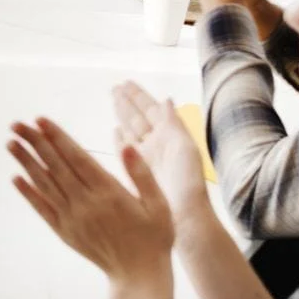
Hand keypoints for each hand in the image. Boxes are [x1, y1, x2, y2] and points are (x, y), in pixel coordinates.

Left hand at [7, 117, 174, 283]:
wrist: (139, 275)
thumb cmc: (152, 237)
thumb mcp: (158, 204)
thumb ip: (141, 173)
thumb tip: (126, 146)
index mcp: (109, 192)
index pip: (77, 158)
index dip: (57, 138)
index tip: (41, 120)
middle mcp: (87, 204)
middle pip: (56, 167)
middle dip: (36, 143)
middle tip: (16, 124)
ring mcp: (73, 219)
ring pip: (46, 185)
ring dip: (27, 163)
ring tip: (11, 144)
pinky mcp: (65, 232)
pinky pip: (43, 209)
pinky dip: (29, 193)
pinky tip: (16, 178)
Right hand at [110, 83, 207, 220]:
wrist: (184, 216)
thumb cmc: (186, 183)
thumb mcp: (185, 148)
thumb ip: (174, 123)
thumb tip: (166, 99)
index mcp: (169, 135)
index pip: (151, 109)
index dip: (139, 96)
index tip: (126, 82)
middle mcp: (156, 143)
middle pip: (138, 117)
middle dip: (127, 102)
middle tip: (114, 87)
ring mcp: (145, 158)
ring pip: (131, 129)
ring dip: (122, 115)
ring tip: (112, 101)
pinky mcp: (136, 171)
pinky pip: (125, 149)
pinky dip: (120, 138)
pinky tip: (114, 130)